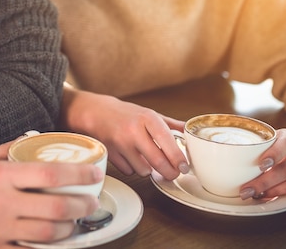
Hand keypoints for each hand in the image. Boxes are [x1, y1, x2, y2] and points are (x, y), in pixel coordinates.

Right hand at [0, 142, 101, 247]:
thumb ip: (5, 151)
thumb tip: (29, 141)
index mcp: (1, 176)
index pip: (50, 173)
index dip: (78, 174)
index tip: (94, 173)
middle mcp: (4, 203)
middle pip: (56, 207)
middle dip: (81, 206)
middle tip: (92, 203)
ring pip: (47, 234)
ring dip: (68, 229)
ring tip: (75, 223)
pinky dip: (44, 246)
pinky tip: (52, 240)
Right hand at [62, 87, 187, 179]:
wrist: (96, 112)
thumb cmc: (125, 114)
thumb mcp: (149, 114)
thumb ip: (171, 124)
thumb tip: (190, 131)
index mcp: (147, 118)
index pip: (167, 141)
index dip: (178, 158)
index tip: (184, 167)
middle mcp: (133, 130)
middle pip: (157, 161)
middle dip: (169, 172)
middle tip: (173, 173)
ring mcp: (120, 143)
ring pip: (143, 170)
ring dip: (149, 170)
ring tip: (148, 161)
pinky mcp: (110, 154)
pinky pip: (129, 171)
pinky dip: (133, 169)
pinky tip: (132, 158)